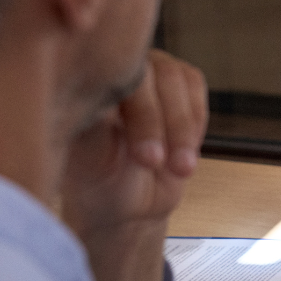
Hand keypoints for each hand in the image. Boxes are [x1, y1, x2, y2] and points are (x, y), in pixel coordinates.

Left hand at [61, 50, 208, 280]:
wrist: (124, 208)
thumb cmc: (95, 188)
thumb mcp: (87, 165)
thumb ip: (93, 131)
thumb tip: (92, 109)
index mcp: (82, 86)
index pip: (111, 76)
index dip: (132, 113)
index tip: (142, 157)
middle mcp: (113, 74)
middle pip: (148, 73)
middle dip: (159, 124)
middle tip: (156, 165)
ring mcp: (147, 75)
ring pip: (178, 81)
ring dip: (183, 129)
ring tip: (178, 168)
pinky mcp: (179, 85)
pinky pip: (197, 91)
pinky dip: (196, 124)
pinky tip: (184, 152)